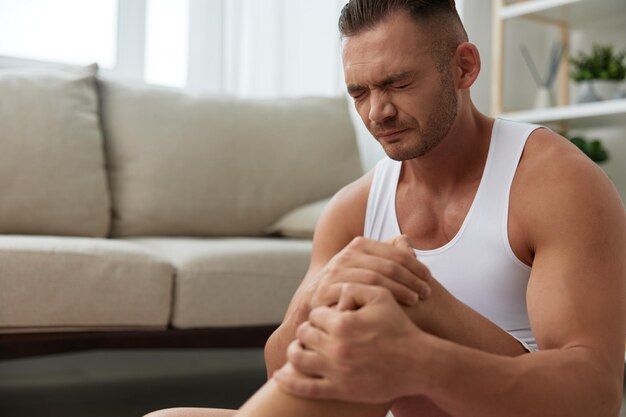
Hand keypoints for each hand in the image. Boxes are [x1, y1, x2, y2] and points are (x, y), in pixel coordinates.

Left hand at [274, 283, 426, 402]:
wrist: (418, 363)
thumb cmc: (399, 328)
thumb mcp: (381, 297)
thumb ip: (355, 287)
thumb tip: (335, 287)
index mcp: (343, 323)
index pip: (316, 314)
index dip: (321, 313)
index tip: (327, 315)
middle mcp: (335, 348)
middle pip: (305, 334)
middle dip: (309, 330)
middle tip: (315, 331)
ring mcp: (336, 371)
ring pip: (298, 358)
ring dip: (296, 351)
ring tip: (302, 347)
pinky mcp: (339, 390)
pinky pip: (304, 388)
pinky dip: (288, 381)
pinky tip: (280, 376)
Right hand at [307, 235, 431, 309]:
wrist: (318, 302)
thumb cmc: (354, 285)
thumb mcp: (370, 265)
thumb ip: (389, 252)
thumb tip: (407, 240)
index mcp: (359, 245)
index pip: (394, 253)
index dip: (415, 265)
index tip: (429, 278)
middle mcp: (346, 255)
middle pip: (387, 266)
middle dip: (411, 279)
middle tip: (426, 292)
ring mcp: (335, 272)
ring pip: (375, 279)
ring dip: (399, 290)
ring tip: (415, 299)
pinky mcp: (327, 290)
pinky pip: (357, 294)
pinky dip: (377, 301)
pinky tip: (391, 310)